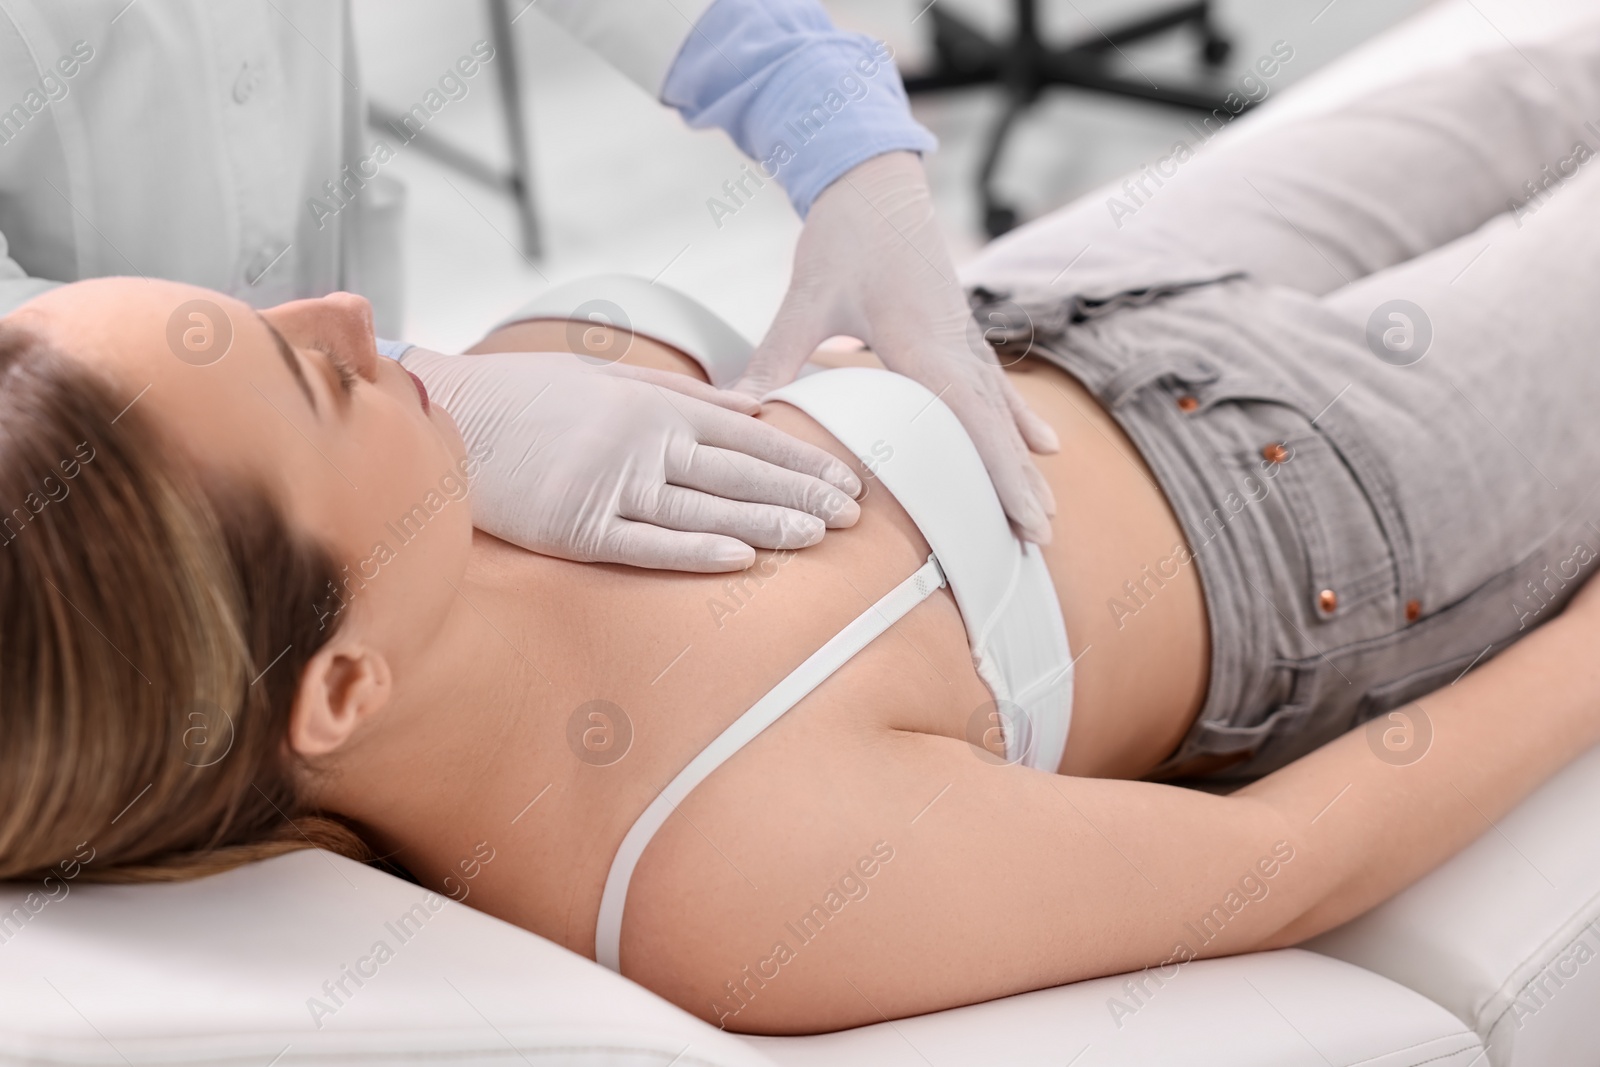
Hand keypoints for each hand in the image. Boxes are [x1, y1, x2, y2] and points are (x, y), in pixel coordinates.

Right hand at [404, 349, 861, 571]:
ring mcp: (612, 482)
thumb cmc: (530, 397)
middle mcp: (644, 439)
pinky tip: (740, 558)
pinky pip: (647, 540)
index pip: (748, 436)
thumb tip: (751, 408)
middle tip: (853, 515)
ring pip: (706, 505)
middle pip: (739, 470)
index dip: (801, 460)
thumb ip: (682, 392)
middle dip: (802, 492)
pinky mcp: (578, 524)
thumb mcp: (608, 376)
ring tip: (818, 536)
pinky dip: (695, 548)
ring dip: (767, 521)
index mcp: (655, 403)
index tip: (846, 480)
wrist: (451, 415)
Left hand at [736, 151, 1059, 541]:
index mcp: (922, 340)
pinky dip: (1018, 419)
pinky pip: (997, 385)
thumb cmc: (843, 232)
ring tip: (1042, 514)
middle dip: (1017, 482)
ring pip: (1001, 411)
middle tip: (1037, 539)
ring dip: (1021, 462)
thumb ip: (777, 356)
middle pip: (995, 425)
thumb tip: (737, 409)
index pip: (970, 418)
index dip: (999, 469)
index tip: (1023, 513)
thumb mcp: (807, 296)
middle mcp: (955, 343)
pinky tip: (1045, 444)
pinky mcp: (961, 331)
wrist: (876, 176)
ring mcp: (964, 337)